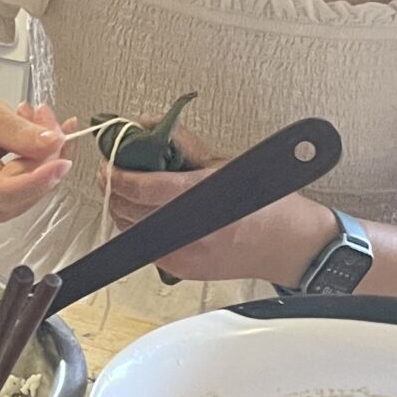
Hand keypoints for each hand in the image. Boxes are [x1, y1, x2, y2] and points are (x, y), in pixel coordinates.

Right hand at [0, 96, 71, 224]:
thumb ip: (18, 130)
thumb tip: (52, 143)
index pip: (7, 190)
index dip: (40, 177)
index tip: (63, 159)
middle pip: (25, 190)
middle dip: (46, 153)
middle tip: (47, 117)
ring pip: (30, 193)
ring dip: (43, 159)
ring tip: (34, 122)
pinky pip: (25, 193)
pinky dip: (36, 168)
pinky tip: (31, 143)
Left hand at [105, 163, 337, 286]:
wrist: (289, 244)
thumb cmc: (268, 204)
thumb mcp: (226, 163)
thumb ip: (182, 144)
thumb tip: (150, 125)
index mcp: (204, 197)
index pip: (144, 188)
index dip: (118, 176)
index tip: (108, 165)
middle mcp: (194, 230)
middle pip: (131, 212)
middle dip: (114, 191)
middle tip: (109, 173)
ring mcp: (187, 255)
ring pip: (133, 232)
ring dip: (122, 210)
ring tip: (123, 192)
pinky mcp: (184, 270)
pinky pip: (147, 248)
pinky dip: (139, 229)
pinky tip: (147, 214)